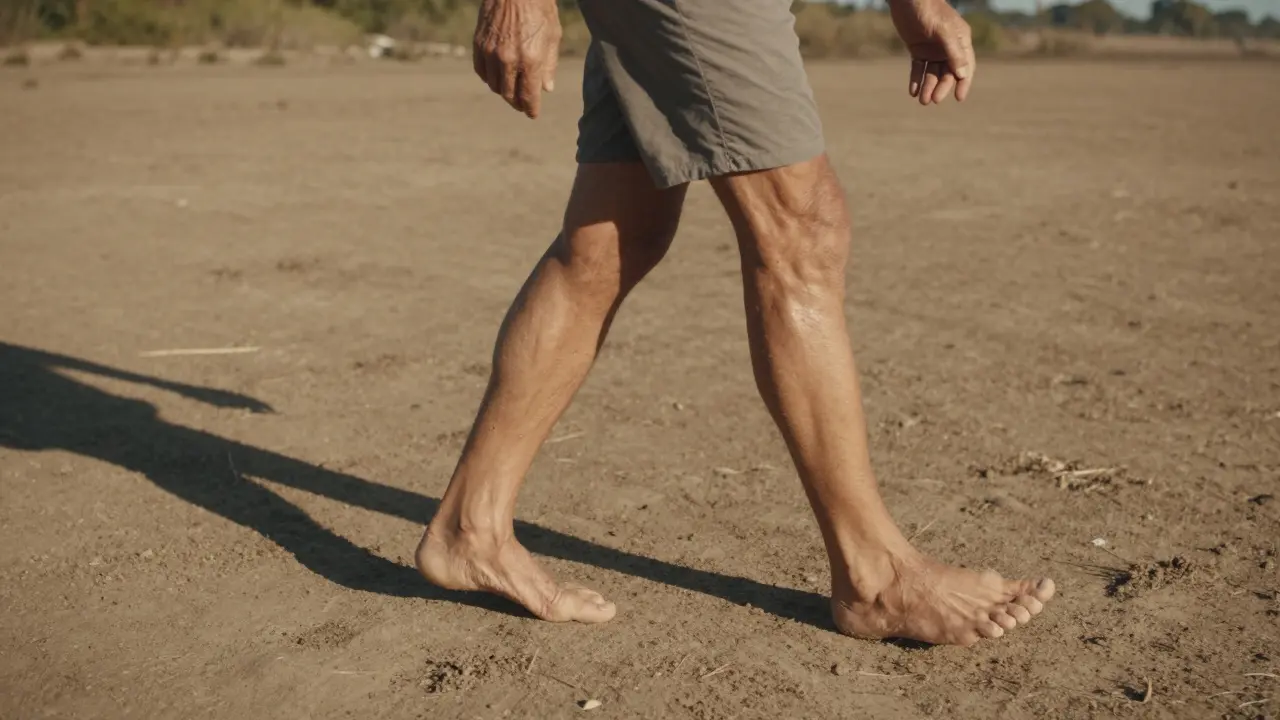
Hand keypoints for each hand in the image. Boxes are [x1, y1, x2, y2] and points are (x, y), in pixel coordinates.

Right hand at [473, 0, 561, 118]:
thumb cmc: (539, 7)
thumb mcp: (552, 35)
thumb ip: (549, 65)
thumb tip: (546, 88)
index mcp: (530, 60)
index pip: (528, 96)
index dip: (531, 109)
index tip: (532, 114)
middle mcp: (508, 59)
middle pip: (509, 95)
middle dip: (517, 103)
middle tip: (522, 105)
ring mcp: (491, 52)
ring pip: (494, 85)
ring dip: (504, 91)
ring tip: (511, 90)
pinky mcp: (479, 44)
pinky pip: (481, 71)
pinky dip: (489, 78)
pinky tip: (497, 77)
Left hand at [889, 0, 975, 104]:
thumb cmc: (929, 10)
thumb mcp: (943, 31)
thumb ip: (953, 52)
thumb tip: (962, 75)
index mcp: (960, 40)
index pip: (965, 66)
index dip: (963, 83)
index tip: (959, 97)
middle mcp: (948, 47)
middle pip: (947, 73)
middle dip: (941, 87)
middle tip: (932, 100)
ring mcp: (933, 49)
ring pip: (932, 73)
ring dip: (928, 86)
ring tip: (921, 100)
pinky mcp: (918, 49)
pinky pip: (918, 68)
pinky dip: (916, 79)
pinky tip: (912, 91)